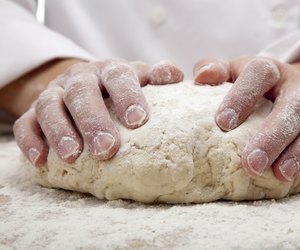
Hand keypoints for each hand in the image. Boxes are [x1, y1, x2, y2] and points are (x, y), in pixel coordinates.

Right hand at [14, 59, 182, 165]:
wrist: (83, 83)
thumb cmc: (118, 88)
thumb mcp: (139, 79)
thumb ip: (157, 77)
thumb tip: (177, 76)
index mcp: (109, 71)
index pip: (118, 77)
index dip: (127, 96)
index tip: (138, 120)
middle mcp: (80, 79)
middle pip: (82, 93)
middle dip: (93, 121)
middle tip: (107, 149)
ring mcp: (55, 94)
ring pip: (50, 106)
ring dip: (61, 131)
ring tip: (73, 157)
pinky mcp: (34, 112)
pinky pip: (27, 123)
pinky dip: (31, 140)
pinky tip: (41, 160)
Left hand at [194, 56, 299, 180]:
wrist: (292, 89)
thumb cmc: (253, 87)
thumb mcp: (233, 74)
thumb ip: (215, 70)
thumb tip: (202, 76)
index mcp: (271, 70)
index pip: (260, 73)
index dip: (242, 96)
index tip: (222, 123)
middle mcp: (299, 84)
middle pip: (292, 106)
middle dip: (273, 136)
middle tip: (252, 163)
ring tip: (280, 174)